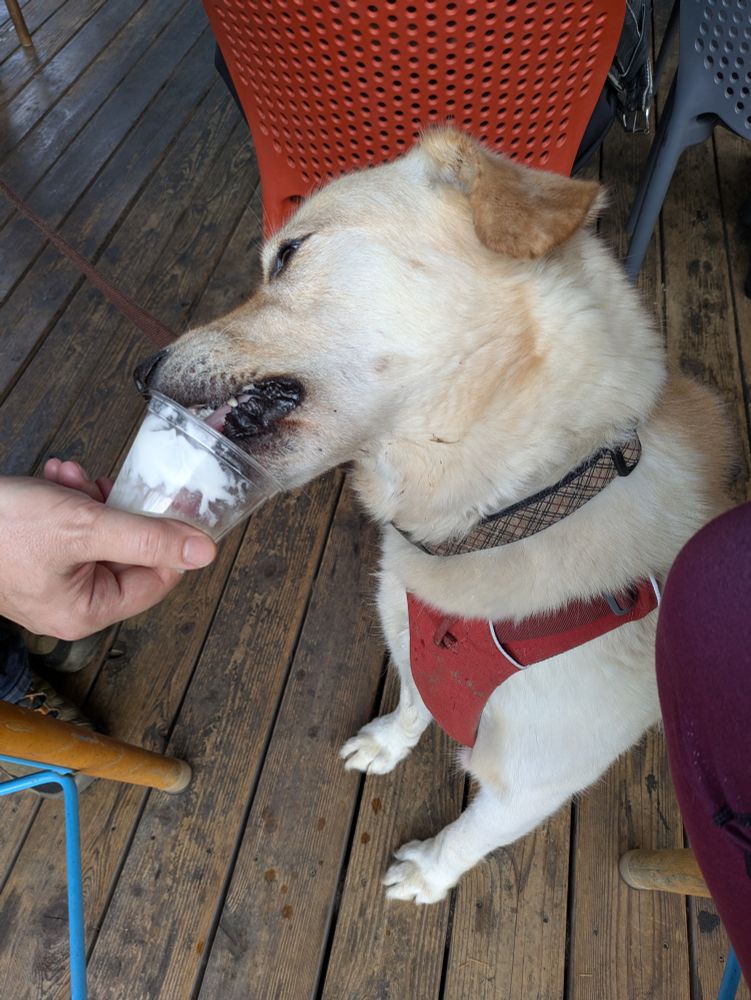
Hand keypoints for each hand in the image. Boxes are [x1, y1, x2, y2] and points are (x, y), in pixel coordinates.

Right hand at [0, 461, 216, 639]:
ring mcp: (54, 580)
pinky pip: (71, 527)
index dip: (168, 538)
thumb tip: (204, 550)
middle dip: (118, 509)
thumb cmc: (0, 529)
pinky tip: (55, 478)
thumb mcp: (85, 526)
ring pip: (99, 531)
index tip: (176, 502)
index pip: (159, 578)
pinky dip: (67, 499)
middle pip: (128, 550)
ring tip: (69, 479)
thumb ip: (148, 537)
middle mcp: (74, 603)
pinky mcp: (37, 557)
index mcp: (89, 610)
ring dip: (89, 498)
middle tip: (103, 485)